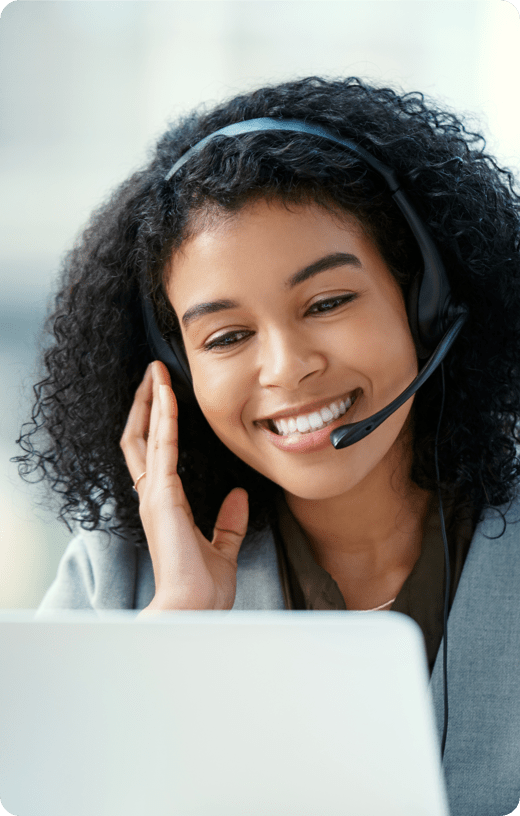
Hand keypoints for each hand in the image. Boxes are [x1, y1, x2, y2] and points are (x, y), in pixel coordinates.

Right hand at [120, 361, 248, 612]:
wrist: (193, 608)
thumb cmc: (202, 587)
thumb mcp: (223, 546)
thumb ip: (229, 521)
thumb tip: (240, 495)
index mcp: (165, 505)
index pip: (155, 454)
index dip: (156, 424)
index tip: (164, 397)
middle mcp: (153, 495)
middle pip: (140, 439)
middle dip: (146, 405)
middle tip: (153, 375)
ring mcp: (154, 494)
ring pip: (144, 435)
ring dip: (150, 402)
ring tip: (155, 373)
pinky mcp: (162, 495)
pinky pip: (162, 446)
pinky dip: (163, 417)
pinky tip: (167, 394)